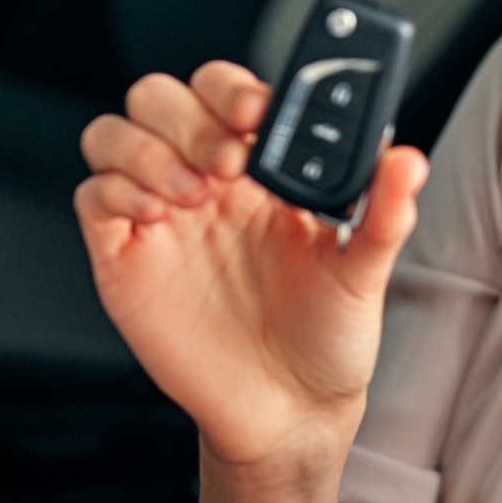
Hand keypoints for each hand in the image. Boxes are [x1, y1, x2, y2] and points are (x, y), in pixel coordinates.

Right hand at [76, 63, 427, 464]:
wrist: (289, 413)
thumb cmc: (326, 338)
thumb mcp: (365, 273)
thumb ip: (385, 213)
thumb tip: (407, 160)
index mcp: (262, 171)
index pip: (227, 92)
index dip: (233, 89)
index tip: (257, 114)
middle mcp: (207, 182)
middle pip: (162, 98)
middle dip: (190, 115)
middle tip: (228, 161)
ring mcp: (161, 215)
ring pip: (116, 133)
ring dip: (148, 146)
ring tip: (193, 193)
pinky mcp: (125, 256)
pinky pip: (94, 196)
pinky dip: (117, 189)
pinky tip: (158, 215)